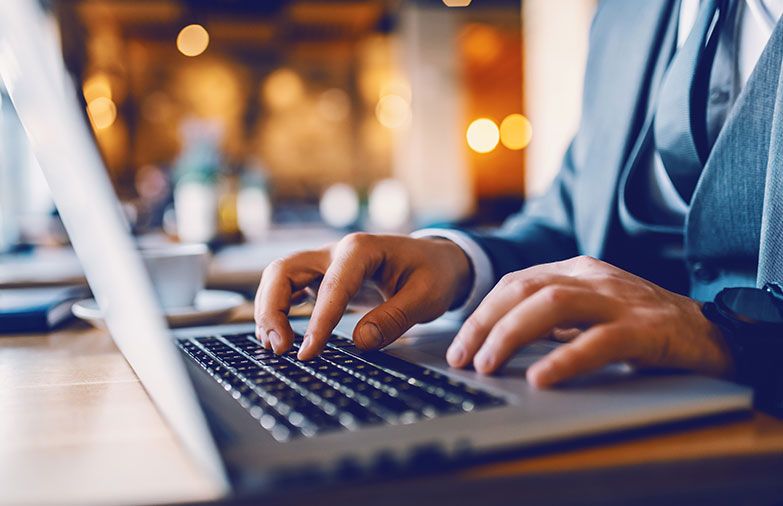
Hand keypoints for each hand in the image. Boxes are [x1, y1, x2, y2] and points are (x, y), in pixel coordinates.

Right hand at [254, 233, 471, 359]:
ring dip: (268, 311)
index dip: (317, 320)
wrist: (437, 261)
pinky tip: (278, 337)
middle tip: (280, 349)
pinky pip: (287, 289)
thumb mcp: (427, 297)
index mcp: (362, 249)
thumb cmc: (433, 274)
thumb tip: (361, 342)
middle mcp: (335, 252)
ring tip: (276, 348)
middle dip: (272, 308)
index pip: (332, 284)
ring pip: (278, 279)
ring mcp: (324, 264)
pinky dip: (276, 311)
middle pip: (284, 270)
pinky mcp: (321, 279)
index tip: (308, 352)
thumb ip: (395, 317)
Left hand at [446, 255, 734, 386]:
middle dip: (484, 324)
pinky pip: (598, 341)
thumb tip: (498, 342)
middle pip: (523, 289)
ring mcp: (618, 299)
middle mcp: (592, 277)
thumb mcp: (588, 312)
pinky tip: (541, 377)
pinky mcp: (644, 328)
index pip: (514, 284)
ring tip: (488, 365)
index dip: (481, 314)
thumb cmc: (641, 325)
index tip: (459, 345)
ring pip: (552, 305)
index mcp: (576, 270)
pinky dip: (565, 359)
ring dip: (511, 335)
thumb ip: (550, 318)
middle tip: (462, 358)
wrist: (709, 331)